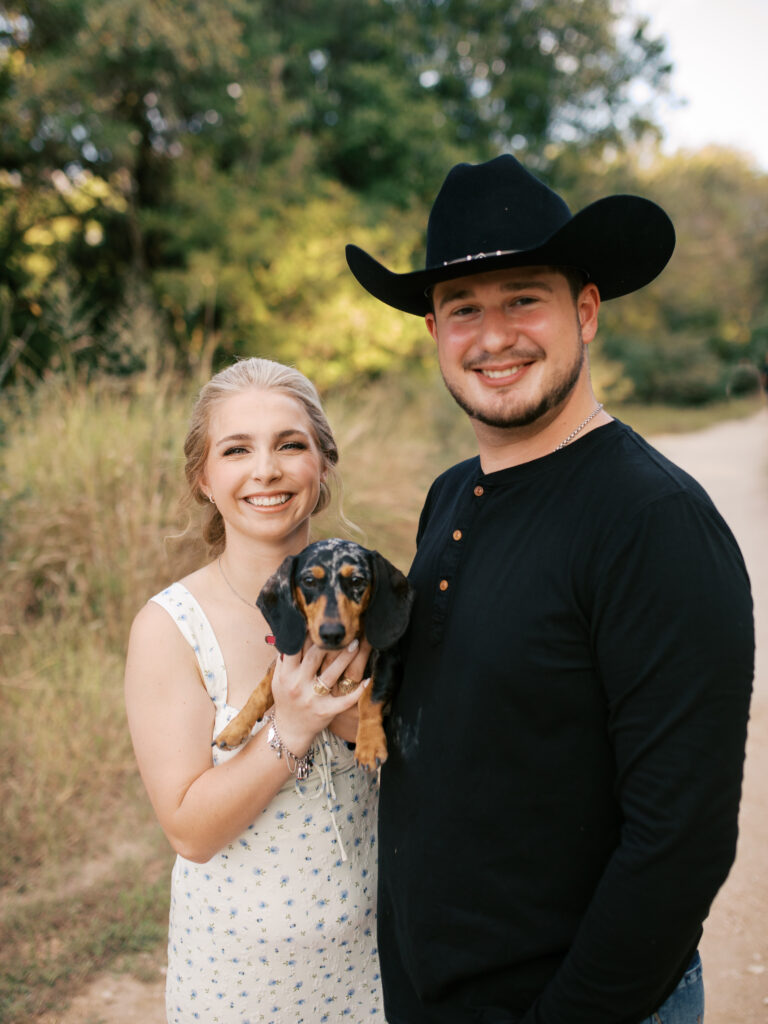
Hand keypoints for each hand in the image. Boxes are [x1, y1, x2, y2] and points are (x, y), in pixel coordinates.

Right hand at [270, 639, 368, 755]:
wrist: (290, 729)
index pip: (295, 648)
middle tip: (345, 631)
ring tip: (356, 644)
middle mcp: (298, 685)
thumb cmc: (286, 699)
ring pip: (331, 675)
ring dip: (345, 658)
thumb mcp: (279, 679)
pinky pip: (344, 701)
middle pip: (315, 658)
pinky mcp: (326, 711)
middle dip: (330, 643)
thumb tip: (292, 632)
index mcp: (286, 675)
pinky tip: (368, 680)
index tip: (319, 623)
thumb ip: (285, 658)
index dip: (307, 634)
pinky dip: (357, 692)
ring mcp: (312, 699)